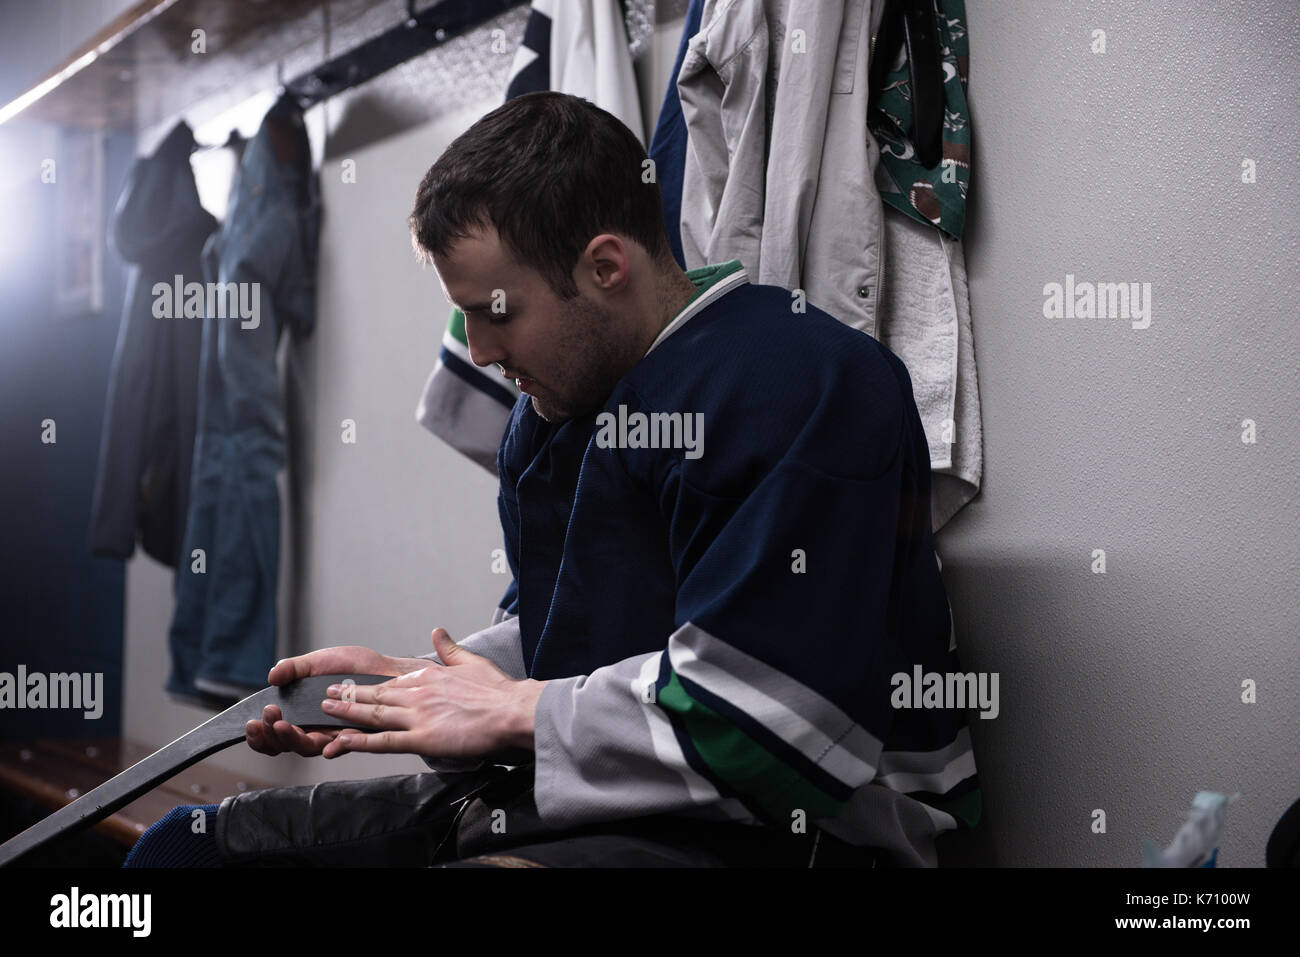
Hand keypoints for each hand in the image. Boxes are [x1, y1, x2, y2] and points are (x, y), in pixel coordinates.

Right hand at [244, 645, 431, 756]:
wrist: (386, 668)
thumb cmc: (353, 667)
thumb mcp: (318, 662)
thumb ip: (294, 668)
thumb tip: (272, 675)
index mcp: (300, 713)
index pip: (273, 732)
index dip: (259, 734)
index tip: (251, 721)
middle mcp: (315, 728)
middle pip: (285, 745)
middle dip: (270, 735)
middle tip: (269, 717)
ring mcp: (335, 733)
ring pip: (308, 747)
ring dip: (291, 739)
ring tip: (283, 725)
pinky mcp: (358, 735)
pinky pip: (345, 746)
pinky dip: (334, 748)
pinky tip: (328, 745)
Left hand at [316, 628, 547, 760]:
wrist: (513, 711)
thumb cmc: (499, 691)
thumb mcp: (472, 661)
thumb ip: (450, 648)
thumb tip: (436, 631)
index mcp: (430, 676)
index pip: (391, 682)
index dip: (369, 685)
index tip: (353, 685)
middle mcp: (418, 693)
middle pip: (375, 695)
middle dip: (349, 696)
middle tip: (327, 695)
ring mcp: (418, 716)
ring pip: (373, 715)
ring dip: (347, 713)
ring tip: (327, 711)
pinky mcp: (423, 738)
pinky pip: (385, 741)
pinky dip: (361, 741)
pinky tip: (343, 740)